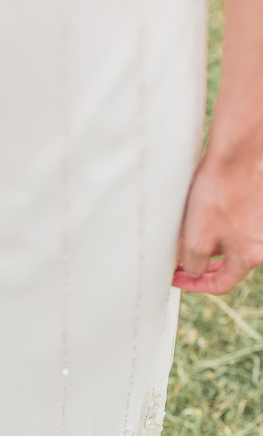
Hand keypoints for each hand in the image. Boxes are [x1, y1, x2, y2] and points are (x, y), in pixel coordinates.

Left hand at [172, 146, 262, 293]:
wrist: (240, 150)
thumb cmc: (221, 191)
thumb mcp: (198, 237)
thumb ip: (194, 263)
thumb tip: (193, 271)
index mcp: (251, 255)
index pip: (222, 283)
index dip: (196, 285)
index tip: (180, 278)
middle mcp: (262, 241)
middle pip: (230, 264)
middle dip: (204, 265)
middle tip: (183, 263)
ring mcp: (261, 221)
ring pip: (232, 242)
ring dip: (211, 244)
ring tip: (190, 235)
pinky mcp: (258, 204)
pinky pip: (237, 223)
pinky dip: (220, 225)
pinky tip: (205, 213)